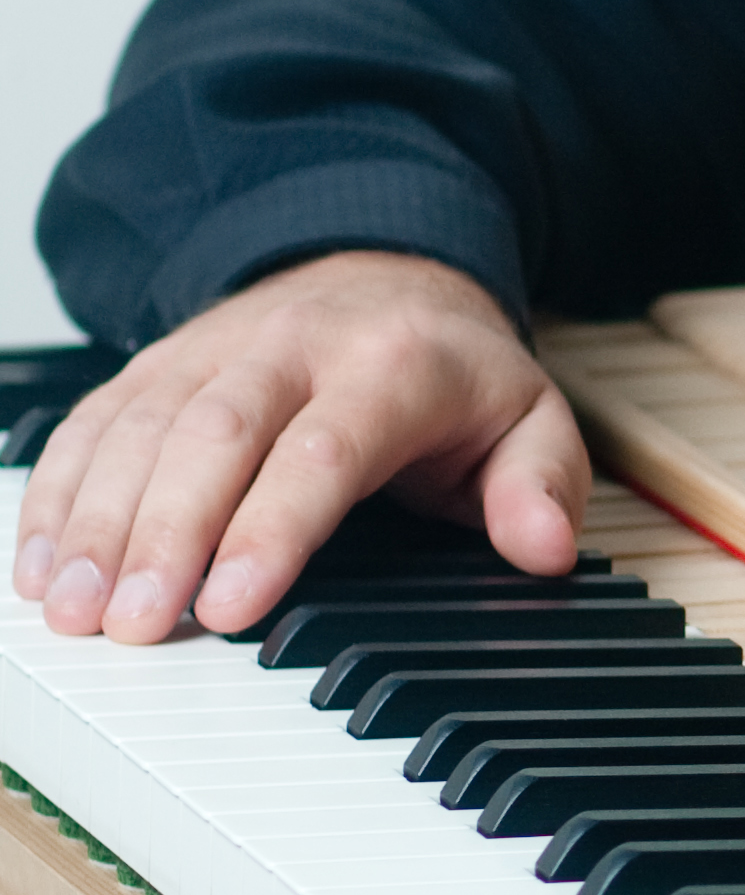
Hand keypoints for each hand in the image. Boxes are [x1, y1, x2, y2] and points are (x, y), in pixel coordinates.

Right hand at [10, 251, 583, 640]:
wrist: (387, 268)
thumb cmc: (453, 370)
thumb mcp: (529, 417)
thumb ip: (541, 484)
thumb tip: (544, 549)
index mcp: (393, 365)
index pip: (324, 450)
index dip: (271, 530)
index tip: (230, 608)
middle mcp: (293, 346)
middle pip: (214, 437)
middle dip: (166, 535)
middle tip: (133, 626)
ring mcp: (214, 348)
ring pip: (142, 429)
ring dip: (98, 523)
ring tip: (74, 612)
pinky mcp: (158, 362)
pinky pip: (96, 421)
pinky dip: (60, 491)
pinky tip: (40, 563)